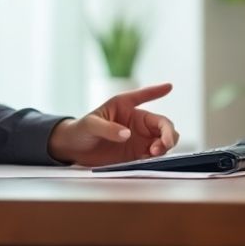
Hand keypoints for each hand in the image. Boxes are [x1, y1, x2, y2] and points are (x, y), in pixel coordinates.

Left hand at [47, 83, 179, 166]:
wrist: (75, 149)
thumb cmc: (81, 130)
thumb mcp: (91, 125)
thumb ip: (108, 128)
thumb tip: (127, 134)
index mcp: (126, 107)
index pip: (143, 96)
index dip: (157, 91)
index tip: (169, 86)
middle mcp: (137, 122)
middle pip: (163, 124)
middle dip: (168, 133)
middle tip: (162, 145)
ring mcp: (139, 139)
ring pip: (163, 140)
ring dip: (165, 146)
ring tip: (154, 153)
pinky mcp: (136, 154)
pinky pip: (154, 155)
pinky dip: (157, 158)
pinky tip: (150, 160)